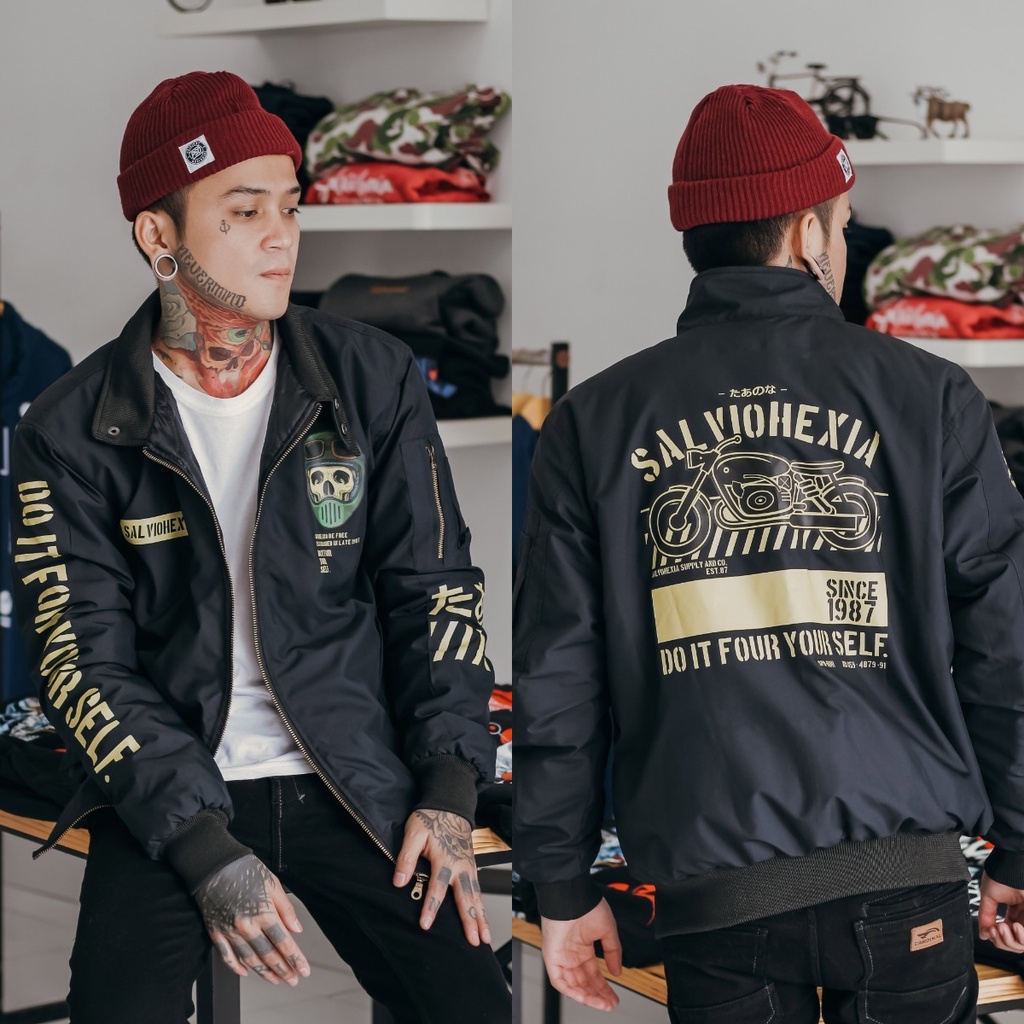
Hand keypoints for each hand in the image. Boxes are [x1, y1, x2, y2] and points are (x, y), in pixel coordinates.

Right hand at [195, 853, 310, 985]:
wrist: (215, 865)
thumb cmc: (246, 870)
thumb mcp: (273, 884)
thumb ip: (286, 909)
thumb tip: (296, 930)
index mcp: (263, 912)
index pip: (283, 942)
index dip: (295, 958)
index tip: (304, 970)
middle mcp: (246, 926)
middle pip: (268, 955)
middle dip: (283, 970)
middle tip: (293, 979)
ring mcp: (230, 931)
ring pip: (249, 960)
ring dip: (264, 973)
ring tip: (276, 980)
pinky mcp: (216, 932)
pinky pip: (227, 956)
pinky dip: (237, 967)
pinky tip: (246, 972)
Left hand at [393, 808, 490, 946]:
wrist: (450, 805)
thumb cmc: (430, 819)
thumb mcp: (413, 833)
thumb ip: (406, 857)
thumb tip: (399, 882)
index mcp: (444, 858)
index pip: (437, 887)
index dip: (431, 906)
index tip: (425, 925)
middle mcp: (460, 865)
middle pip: (466, 897)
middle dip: (470, 920)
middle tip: (473, 941)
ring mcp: (468, 867)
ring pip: (476, 896)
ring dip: (481, 917)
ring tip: (484, 938)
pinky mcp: (471, 866)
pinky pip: (478, 890)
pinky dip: (482, 906)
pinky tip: (483, 920)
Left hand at [541, 899, 621, 1011]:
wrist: (572, 894)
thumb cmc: (587, 905)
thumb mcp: (607, 931)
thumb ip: (613, 952)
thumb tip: (618, 972)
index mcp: (583, 947)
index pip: (593, 973)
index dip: (604, 987)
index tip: (614, 997)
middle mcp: (571, 953)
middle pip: (584, 982)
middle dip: (598, 995)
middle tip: (610, 1004)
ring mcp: (561, 956)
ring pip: (572, 984)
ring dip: (588, 996)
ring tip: (603, 1004)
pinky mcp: (551, 956)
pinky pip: (559, 980)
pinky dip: (572, 991)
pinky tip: (586, 997)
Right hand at [979, 871, 1023, 952]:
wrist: (1010, 867)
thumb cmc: (1001, 876)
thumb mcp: (989, 897)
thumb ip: (985, 916)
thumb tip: (983, 935)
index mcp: (1013, 912)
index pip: (1005, 934)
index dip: (996, 937)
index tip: (988, 930)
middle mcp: (1023, 918)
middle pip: (1014, 944)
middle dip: (1002, 941)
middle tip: (994, 929)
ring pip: (1022, 945)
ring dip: (1010, 941)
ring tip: (1003, 927)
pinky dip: (1021, 938)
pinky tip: (1015, 927)